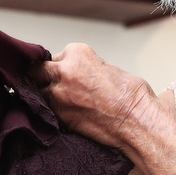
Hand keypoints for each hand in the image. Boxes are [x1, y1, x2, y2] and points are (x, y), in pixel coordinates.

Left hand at [36, 43, 161, 151]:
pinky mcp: (59, 116)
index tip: (66, 76)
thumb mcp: (106, 68)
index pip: (55, 57)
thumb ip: (85, 68)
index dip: (59, 68)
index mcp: (78, 53)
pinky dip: (50, 113)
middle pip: (37, 71)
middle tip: (53, 87)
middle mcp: (64, 70)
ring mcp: (58, 94)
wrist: (137, 121)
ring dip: (45, 96)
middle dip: (43, 78)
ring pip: (38, 92)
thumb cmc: (132, 96)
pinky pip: (45, 111)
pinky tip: (63, 115)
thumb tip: (76, 76)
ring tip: (59, 103)